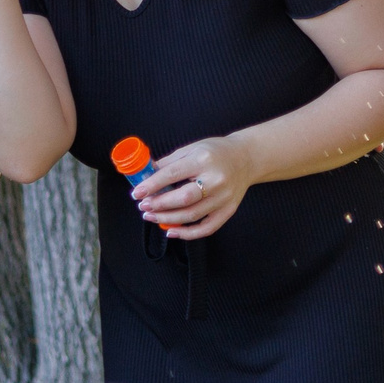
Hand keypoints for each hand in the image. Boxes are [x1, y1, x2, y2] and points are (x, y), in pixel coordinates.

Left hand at [131, 135, 254, 240]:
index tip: (136, 192)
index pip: (173, 174)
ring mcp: (223, 197)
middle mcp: (216, 180)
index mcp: (203, 160)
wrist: (247, 158)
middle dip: (159, 205)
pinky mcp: (228, 210)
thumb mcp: (192, 148)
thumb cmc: (216, 151)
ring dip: (167, 219)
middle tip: (143, 206)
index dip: (152, 185)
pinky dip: (187, 234)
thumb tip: (146, 176)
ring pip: (191, 215)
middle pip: (183, 198)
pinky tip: (171, 232)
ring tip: (151, 216)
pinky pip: (206, 228)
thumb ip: (169, 163)